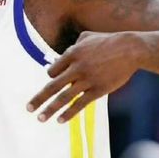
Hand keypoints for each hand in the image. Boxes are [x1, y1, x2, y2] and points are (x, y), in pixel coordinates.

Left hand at [27, 31, 141, 122]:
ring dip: (50, 109)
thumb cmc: (108, 41)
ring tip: (40, 118)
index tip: (54, 79)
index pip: (52, 71)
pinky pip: (80, 104)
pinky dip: (69, 113)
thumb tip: (59, 58)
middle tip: (28, 108)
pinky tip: (60, 120)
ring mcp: (87, 80)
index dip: (51, 76)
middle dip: (39, 99)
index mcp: (72, 54)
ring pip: (64, 97)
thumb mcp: (86, 37)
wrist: (130, 49)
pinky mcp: (99, 90)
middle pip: (52, 86)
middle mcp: (77, 68)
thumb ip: (72, 46)